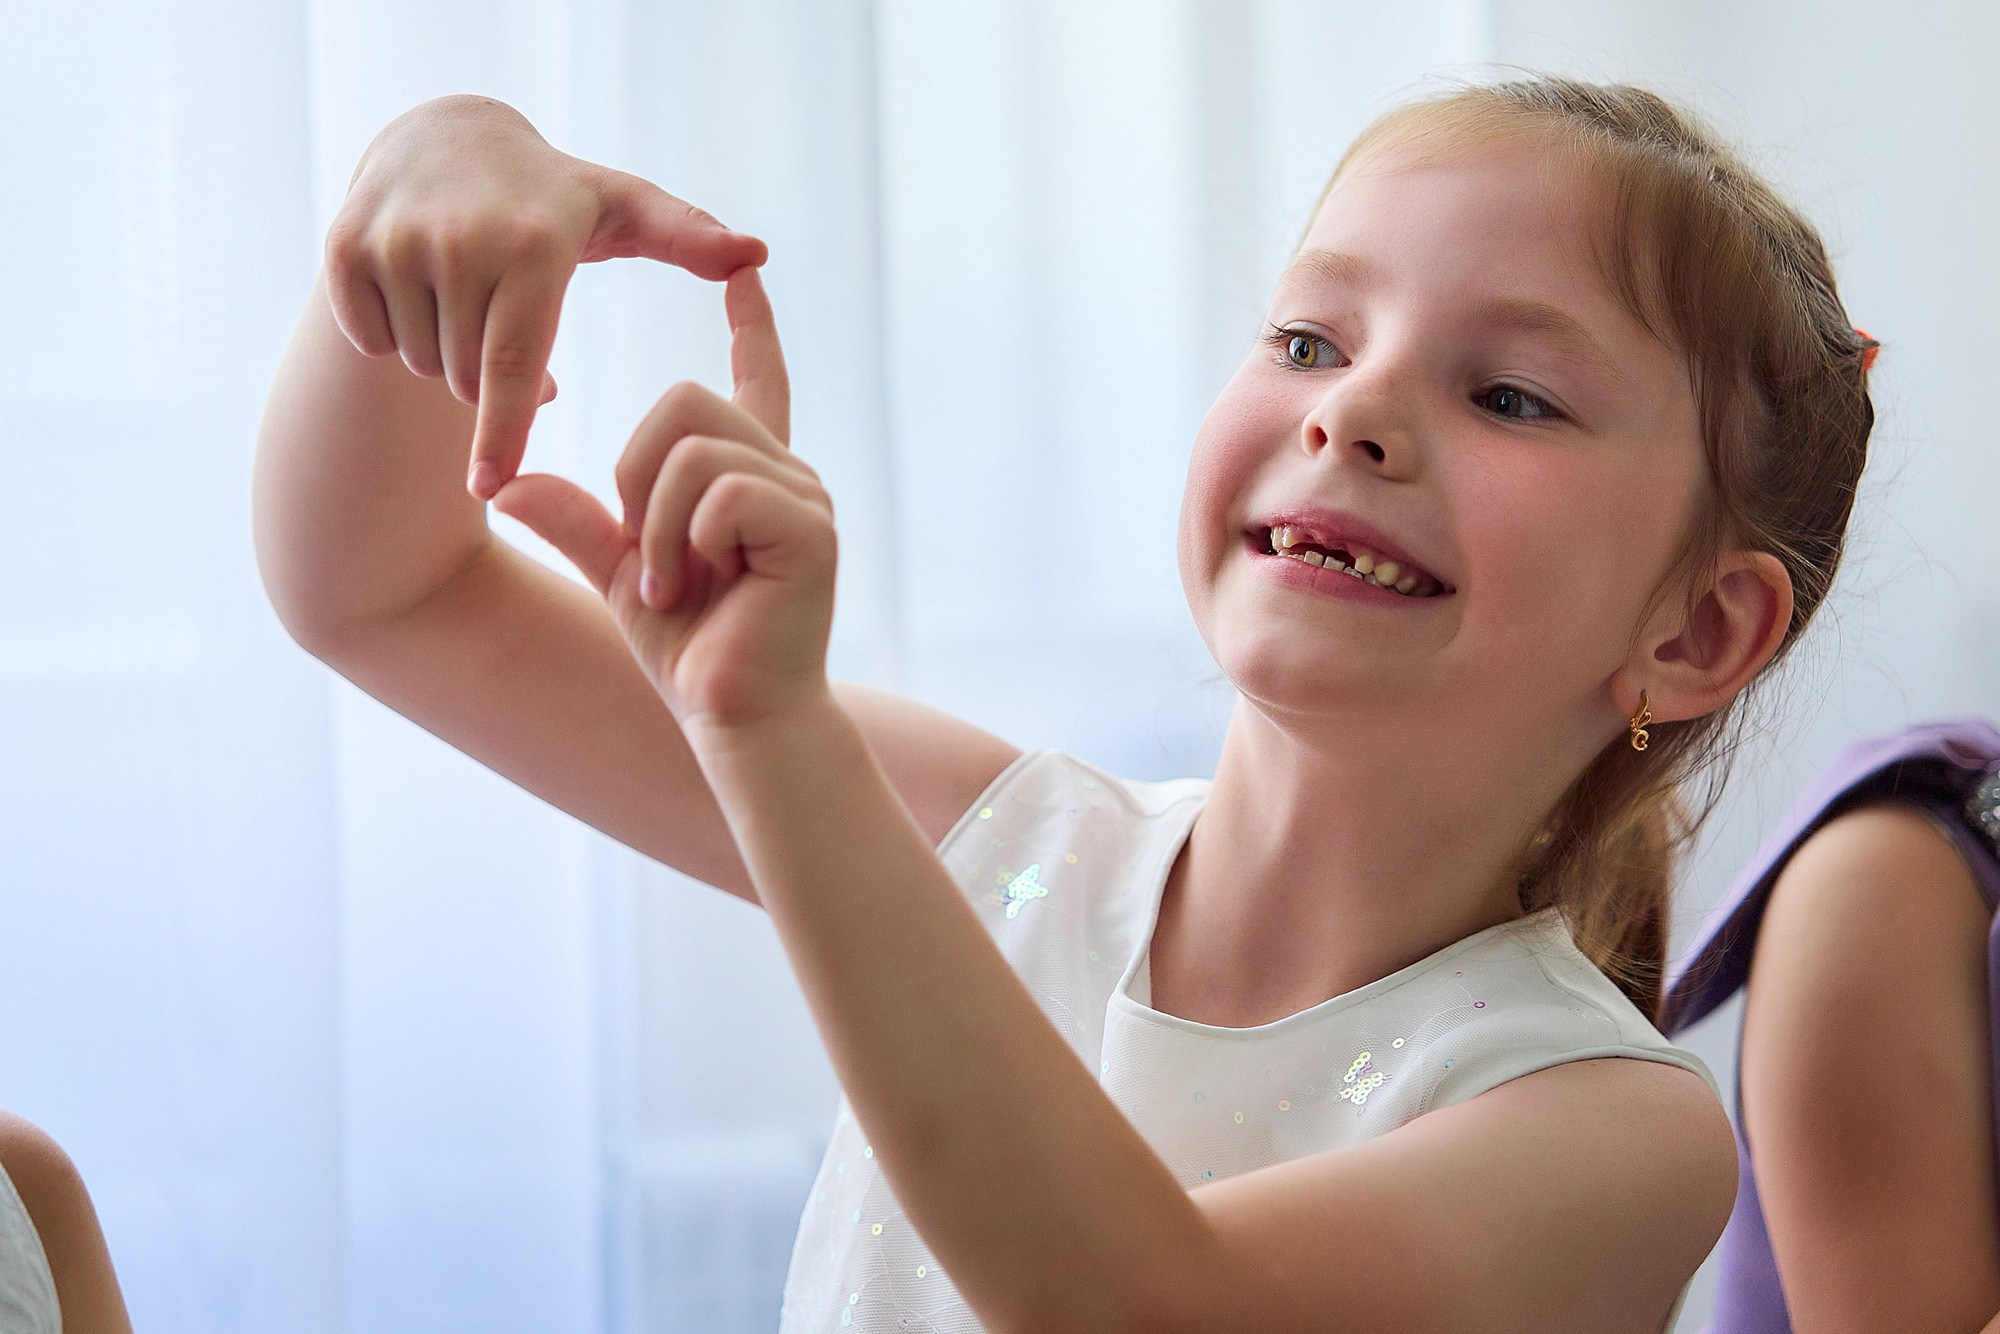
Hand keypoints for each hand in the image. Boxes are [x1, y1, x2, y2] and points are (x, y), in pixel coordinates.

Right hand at [322, 94, 767, 499]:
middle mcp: (462, 240)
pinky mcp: (342, 247)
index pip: (514, 363)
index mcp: (535, 246)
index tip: (493, 488)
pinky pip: (371, 339)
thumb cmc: (554, 195)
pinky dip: (392, 335)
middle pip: (467, 379)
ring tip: (467, 303)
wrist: (443, 137)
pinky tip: (420, 292)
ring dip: (445, 357)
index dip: (502, 433)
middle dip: (487, 381)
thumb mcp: (626, 209)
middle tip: (502, 328)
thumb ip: (691, 238)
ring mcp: (396, 241)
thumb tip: (757, 255)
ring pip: (422, 364)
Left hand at [492, 268, 836, 732]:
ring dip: (658, 523)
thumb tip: (506, 485)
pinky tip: (701, 586)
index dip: (752, 324)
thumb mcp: (613, 573)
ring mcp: (805, 497)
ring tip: (673, 582)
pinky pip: (719, 491)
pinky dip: (686, 542)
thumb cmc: (690, 649)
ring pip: (693, 447)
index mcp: (750, 474)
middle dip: (637, 474)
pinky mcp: (811, 529)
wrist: (735, 716)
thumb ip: (573, 520)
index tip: (744, 271)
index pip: (759, 377)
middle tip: (650, 555)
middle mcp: (786, 473)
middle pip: (685, 400)